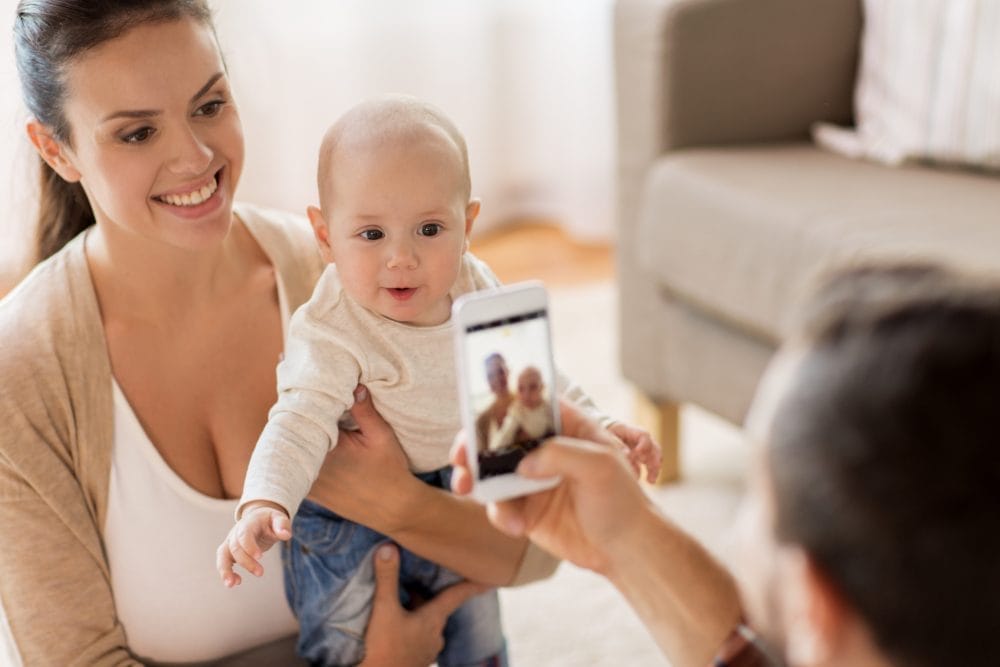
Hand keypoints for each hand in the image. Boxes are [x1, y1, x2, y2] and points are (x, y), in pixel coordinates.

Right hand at [216, 502, 290, 586]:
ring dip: (225, 570)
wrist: (259, 518)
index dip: (249, 545)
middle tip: (260, 573)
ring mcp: (230, 541)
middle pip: (236, 547)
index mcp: (249, 523)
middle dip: (246, 562)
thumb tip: (286, 534)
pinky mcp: (228, 551)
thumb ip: (282, 525)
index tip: (260, 557)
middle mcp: (236, 532)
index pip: (244, 534)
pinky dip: (227, 573)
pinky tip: (236, 583)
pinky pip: (223, 562)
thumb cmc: (270, 520)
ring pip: (223, 555)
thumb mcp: (278, 518)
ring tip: (232, 584)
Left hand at [308, 385, 421, 534]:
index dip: (303, 398)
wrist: (393, 509)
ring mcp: (307, 481)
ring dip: (298, 434)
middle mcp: (311, 466)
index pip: (304, 416)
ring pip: (293, 450)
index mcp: (327, 448)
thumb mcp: (382, 436)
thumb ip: (364, 410)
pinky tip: (311, 441)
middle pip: (294, 432)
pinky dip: (302, 453)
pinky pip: (297, 466)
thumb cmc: (390, 470)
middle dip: (299, 414)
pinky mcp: (310, 491)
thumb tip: (354, 384)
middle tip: (303, 393)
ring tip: (305, 414)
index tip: (305, 383)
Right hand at [360, 544, 489, 666]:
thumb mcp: (383, 609)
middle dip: (427, 594)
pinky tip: (395, 626)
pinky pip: (418, 636)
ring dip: (417, 611)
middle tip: (413, 579)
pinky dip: (410, 626)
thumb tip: (388, 547)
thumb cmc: (383, 648)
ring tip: (398, 601)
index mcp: (434, 619)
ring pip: (426, 622)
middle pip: (437, 606)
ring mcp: (428, 650)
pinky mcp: (417, 660)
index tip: (493, 578)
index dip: (474, 585)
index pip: (458, 595)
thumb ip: (386, 578)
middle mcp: (436, 634)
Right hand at [451, 401, 654, 575]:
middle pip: (499, 435)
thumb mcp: (600, 466)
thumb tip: (523, 463)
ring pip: (491, 471)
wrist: (626, 549)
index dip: (502, 402)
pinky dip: (499, 514)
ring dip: (475, 479)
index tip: (478, 411)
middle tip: (459, 457)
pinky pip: (498, 505)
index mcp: (567, 426)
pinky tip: (516, 528)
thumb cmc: (623, 500)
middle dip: (473, 444)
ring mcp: (532, 479)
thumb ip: (561, 454)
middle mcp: (545, 449)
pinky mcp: (525, 509)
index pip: (529, 403)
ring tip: (467, 489)